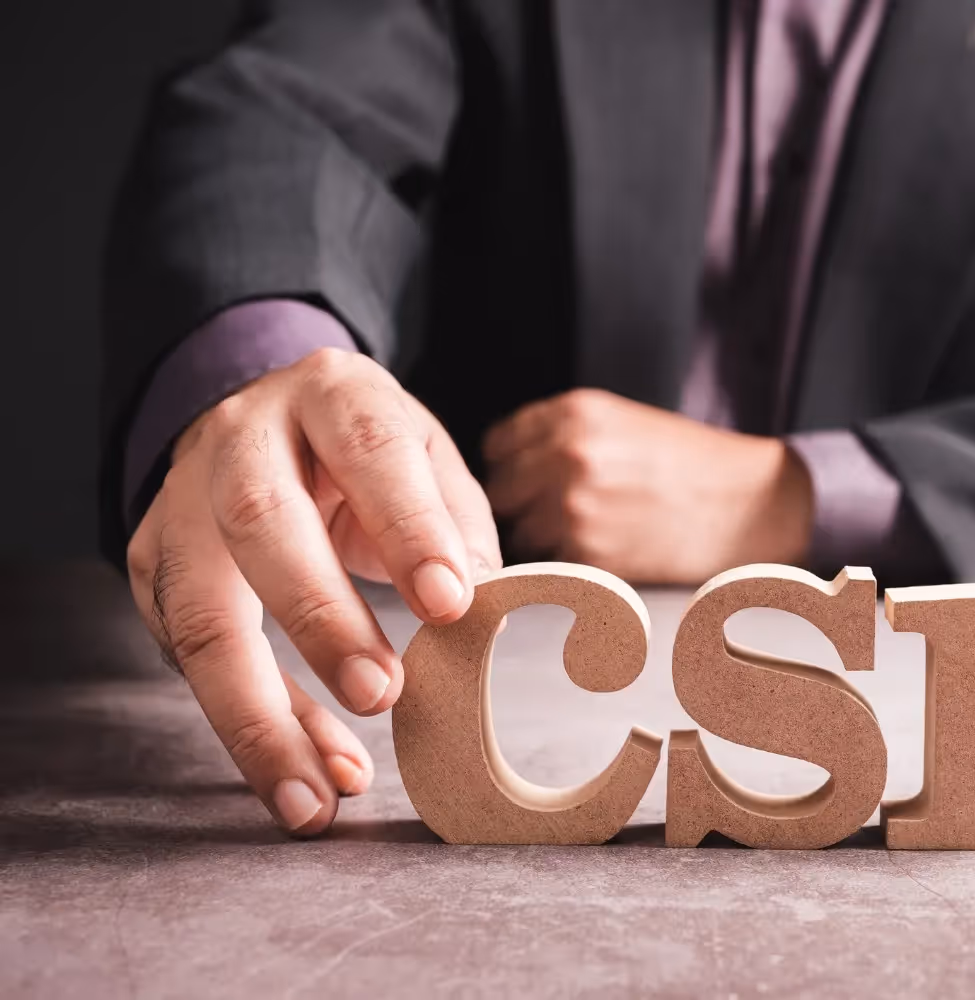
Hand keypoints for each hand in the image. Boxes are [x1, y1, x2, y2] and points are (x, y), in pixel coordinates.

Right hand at [126, 348, 501, 835]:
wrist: (263, 415)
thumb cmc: (366, 453)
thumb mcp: (427, 460)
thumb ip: (456, 528)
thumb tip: (479, 612)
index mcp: (331, 395)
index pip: (370, 451)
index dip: (410, 526)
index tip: (451, 604)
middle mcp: (242, 439)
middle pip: (260, 523)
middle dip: (319, 619)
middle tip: (381, 696)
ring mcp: (179, 503)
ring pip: (200, 614)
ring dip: (261, 716)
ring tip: (321, 794)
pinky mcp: (151, 568)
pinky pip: (193, 663)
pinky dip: (259, 726)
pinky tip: (308, 776)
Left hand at [483, 389, 811, 584]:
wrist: (749, 504)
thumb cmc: (692, 464)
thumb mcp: (623, 422)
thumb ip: (562, 435)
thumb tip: (510, 465)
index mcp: (574, 413)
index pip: (498, 445)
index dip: (512, 466)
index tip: (531, 480)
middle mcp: (566, 455)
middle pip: (500, 492)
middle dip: (522, 506)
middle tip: (559, 514)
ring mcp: (574, 507)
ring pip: (521, 534)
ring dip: (545, 540)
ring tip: (593, 533)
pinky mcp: (589, 554)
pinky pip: (552, 565)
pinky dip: (572, 565)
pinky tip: (610, 551)